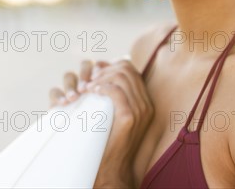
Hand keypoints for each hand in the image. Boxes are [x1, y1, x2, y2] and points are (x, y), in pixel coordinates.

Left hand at [48, 58, 153, 186]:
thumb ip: (114, 99)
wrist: (114, 168)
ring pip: (121, 77)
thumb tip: (100, 74)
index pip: (131, 69)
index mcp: (146, 102)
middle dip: (105, 70)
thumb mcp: (116, 117)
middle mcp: (146, 104)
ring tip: (88, 87)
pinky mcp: (129, 117)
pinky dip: (103, 87)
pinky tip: (93, 92)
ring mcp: (140, 110)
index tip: (95, 72)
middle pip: (127, 69)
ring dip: (101, 78)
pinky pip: (117, 91)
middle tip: (89, 80)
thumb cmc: (109, 142)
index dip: (111, 66)